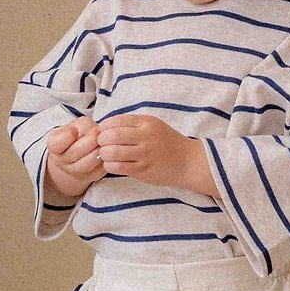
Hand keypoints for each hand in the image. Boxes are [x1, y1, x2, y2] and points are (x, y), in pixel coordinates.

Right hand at [44, 115, 106, 198]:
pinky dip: (105, 159)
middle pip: (74, 153)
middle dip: (89, 141)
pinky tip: (107, 150)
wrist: (84, 147)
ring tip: (104, 141)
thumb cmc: (81, 133)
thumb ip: (84, 127)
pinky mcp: (90, 176)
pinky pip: (99, 170)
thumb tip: (97, 135)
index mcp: (54, 145)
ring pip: (87, 164)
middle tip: (98, 131)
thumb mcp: (79, 124)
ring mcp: (74, 171)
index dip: (66, 136)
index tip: (74, 130)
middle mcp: (61, 161)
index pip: (56, 144)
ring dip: (98, 151)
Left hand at [96, 113, 217, 196]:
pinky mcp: (143, 170)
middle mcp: (145, 136)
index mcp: (147, 123)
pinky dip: (109, 166)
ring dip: (104, 153)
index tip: (102, 132)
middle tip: (100, 144)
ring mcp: (144, 154)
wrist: (188, 161)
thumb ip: (133, 124)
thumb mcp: (153, 126)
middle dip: (101, 140)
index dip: (104, 126)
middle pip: (112, 135)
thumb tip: (106, 126)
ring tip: (105, 155)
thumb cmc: (167, 143)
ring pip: (113, 152)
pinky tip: (111, 165)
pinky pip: (118, 167)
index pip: (117, 120)